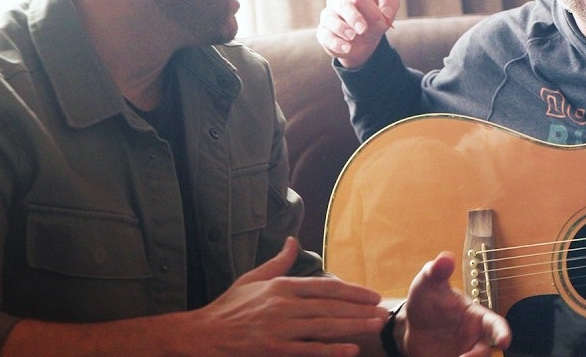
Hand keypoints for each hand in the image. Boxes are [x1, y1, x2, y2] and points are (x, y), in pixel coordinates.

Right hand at [186, 237, 385, 355]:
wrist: (203, 336)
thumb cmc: (228, 308)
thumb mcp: (253, 279)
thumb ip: (278, 262)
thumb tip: (292, 240)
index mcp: (282, 287)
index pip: (325, 287)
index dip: (352, 291)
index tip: (371, 295)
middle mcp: (284, 306)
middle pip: (330, 306)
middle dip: (360, 309)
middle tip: (383, 312)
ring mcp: (280, 329)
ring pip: (325, 326)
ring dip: (353, 326)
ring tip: (375, 326)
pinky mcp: (274, 350)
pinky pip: (309, 350)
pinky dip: (331, 350)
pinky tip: (350, 350)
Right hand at [318, 0, 400, 69]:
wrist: (364, 38)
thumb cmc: (373, 17)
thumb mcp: (386, 9)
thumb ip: (390, 4)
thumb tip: (386, 13)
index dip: (370, 8)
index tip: (380, 21)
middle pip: (342, 4)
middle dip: (353, 16)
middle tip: (363, 29)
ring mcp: (327, 15)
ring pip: (330, 18)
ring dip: (341, 28)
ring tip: (352, 36)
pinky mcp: (323, 32)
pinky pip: (325, 36)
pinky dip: (335, 42)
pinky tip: (346, 48)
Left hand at [399, 253, 511, 356]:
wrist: (409, 325)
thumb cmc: (426, 300)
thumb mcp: (427, 284)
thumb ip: (436, 272)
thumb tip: (445, 258)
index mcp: (475, 316)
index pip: (495, 324)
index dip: (502, 332)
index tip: (504, 341)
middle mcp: (474, 337)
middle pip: (486, 350)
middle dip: (479, 356)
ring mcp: (465, 352)